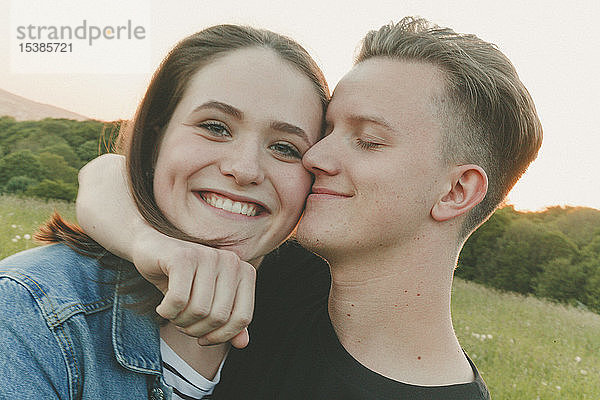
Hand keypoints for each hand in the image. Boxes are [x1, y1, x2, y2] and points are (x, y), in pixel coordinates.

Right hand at [130, 230, 255, 348]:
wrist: (151, 249)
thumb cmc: (183, 279)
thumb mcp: (209, 302)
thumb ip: (228, 321)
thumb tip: (243, 343)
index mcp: (244, 271)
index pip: (242, 317)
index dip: (221, 336)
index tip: (204, 338)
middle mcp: (230, 260)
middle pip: (218, 317)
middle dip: (196, 329)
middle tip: (182, 323)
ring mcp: (207, 256)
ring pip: (198, 310)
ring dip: (180, 321)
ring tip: (173, 313)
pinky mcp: (183, 257)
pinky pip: (178, 300)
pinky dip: (167, 312)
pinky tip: (162, 307)